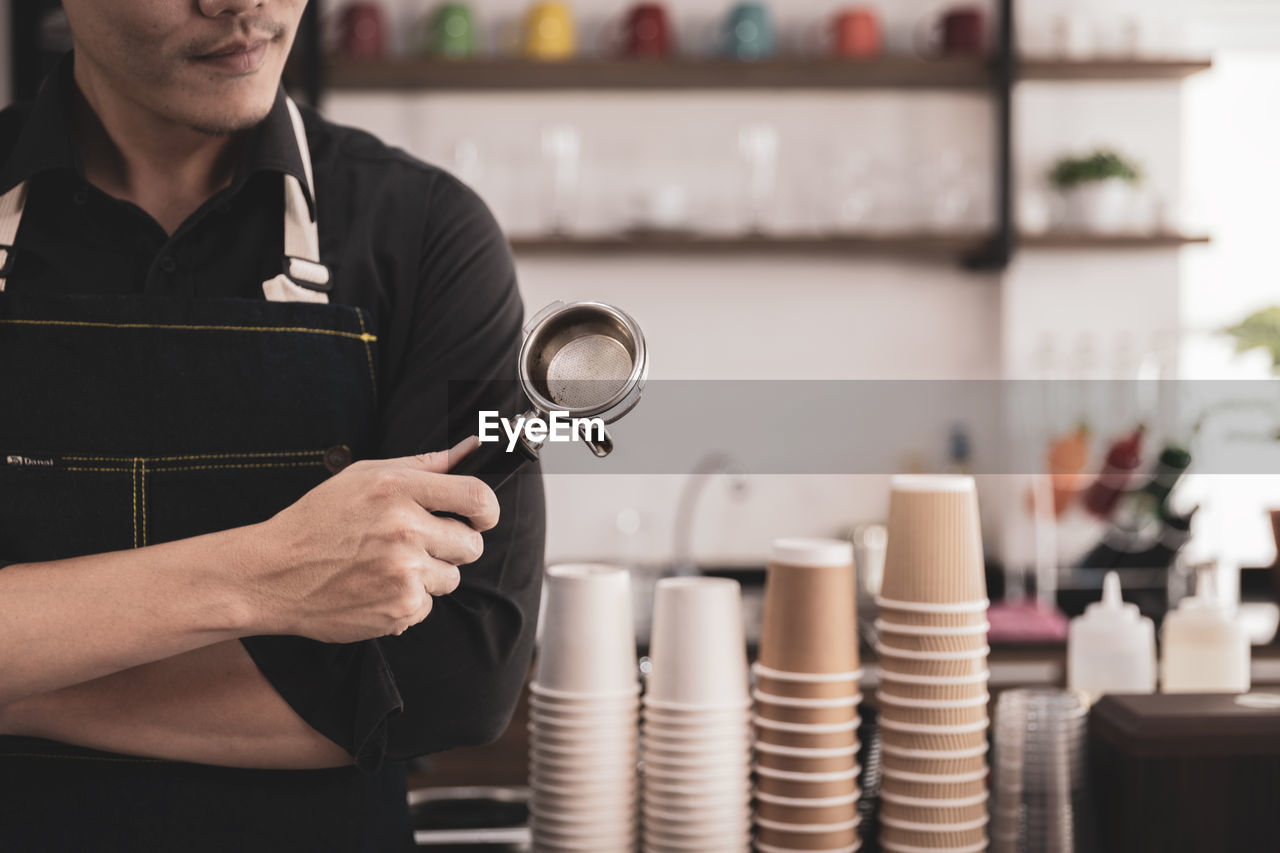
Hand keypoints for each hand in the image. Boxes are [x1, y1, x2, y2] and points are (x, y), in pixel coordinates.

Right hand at [248, 437, 498, 642]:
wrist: (271, 574)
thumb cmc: (320, 520)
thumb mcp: (365, 476)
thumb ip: (425, 464)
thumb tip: (472, 447)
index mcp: (398, 489)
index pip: (477, 497)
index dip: (486, 510)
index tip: (480, 517)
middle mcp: (404, 529)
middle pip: (471, 545)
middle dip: (453, 546)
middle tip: (417, 544)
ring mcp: (403, 572)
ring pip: (450, 578)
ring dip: (428, 575)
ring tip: (386, 566)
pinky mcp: (398, 609)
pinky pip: (427, 606)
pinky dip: (407, 601)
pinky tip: (374, 588)